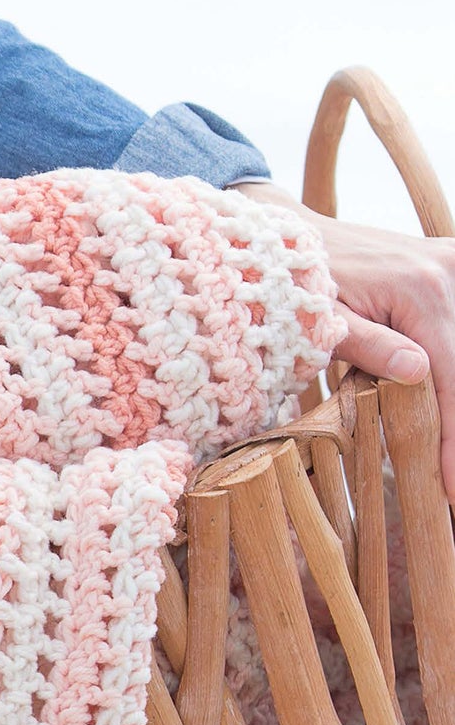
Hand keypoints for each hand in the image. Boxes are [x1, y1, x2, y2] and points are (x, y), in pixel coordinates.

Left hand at [234, 180, 454, 495]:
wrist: (288, 238)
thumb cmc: (292, 284)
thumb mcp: (320, 323)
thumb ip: (368, 347)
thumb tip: (418, 373)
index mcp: (421, 290)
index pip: (450, 377)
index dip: (451, 437)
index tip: (449, 485)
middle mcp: (447, 271)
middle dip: (454, 426)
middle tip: (449, 484)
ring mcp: (450, 265)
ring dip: (450, 398)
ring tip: (443, 454)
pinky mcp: (445, 267)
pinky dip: (450, 368)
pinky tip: (441, 411)